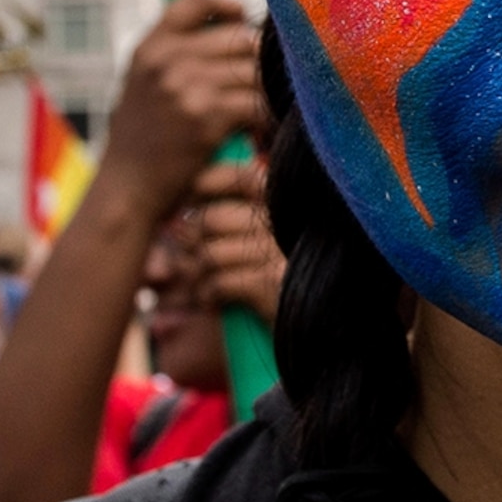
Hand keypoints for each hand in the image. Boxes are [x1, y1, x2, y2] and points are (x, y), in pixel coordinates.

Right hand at [98, 0, 261, 212]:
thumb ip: (174, 59)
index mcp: (150, 48)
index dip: (227, 5)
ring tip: (272, 113)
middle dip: (263, 62)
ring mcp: (187, 84)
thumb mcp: (142, 89)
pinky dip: (268, 120)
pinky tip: (265, 134)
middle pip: (240, 37)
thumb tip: (232, 28)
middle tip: (273, 85)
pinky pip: (257, 104)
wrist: (125, 192)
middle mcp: (167, 59)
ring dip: (271, 93)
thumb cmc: (139, 145)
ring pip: (255, 71)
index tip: (244, 19)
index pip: (194, 1)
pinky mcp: (207, 115)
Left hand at [183, 162, 282, 324]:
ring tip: (199, 283)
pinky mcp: (271, 282)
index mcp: (288, 200)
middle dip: (189, 241)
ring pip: (209, 253)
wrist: (324, 326)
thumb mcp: (268, 243)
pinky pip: (218, 282)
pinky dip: (207, 294)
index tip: (186, 204)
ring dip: (195, 273)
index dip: (204, 185)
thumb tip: (177, 221)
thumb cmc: (288, 282)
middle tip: (185, 257)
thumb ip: (232, 222)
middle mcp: (285, 219)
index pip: (238, 176)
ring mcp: (279, 249)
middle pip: (212, 219)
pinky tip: (211, 301)